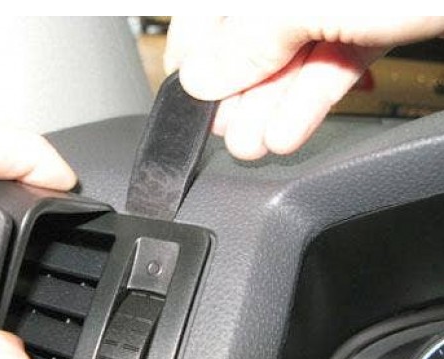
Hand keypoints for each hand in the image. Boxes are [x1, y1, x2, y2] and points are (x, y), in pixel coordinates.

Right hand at [165, 16, 443, 159]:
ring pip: (289, 60)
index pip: (205, 11)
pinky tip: (289, 132)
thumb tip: (199, 79)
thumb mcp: (297, 2)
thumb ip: (244, 43)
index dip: (192, 58)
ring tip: (254, 146)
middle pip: (249, 41)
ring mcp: (333, 1)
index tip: (187, 102)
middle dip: (236, 96)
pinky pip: (328, 64)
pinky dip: (309, 101)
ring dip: (269, 109)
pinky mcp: (368, 20)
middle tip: (226, 135)